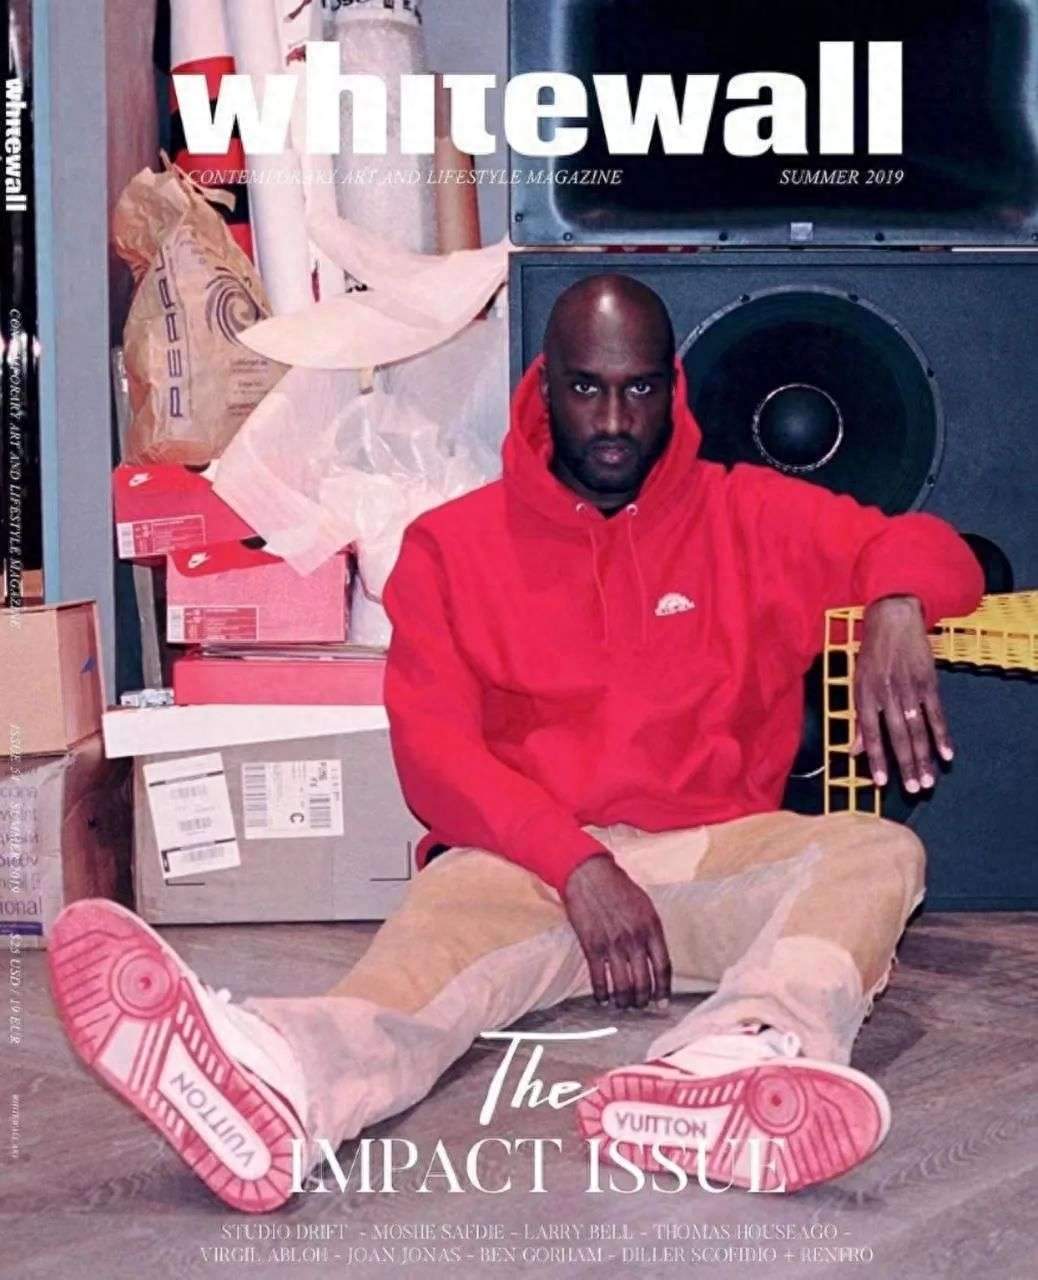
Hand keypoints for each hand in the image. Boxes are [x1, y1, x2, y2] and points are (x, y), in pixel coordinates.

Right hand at [561, 854, 671, 1010]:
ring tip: (622, 1005)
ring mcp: (613, 944)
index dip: (663, 990)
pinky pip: (599, 979)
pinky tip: (602, 999)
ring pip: (623, 986)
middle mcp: (635, 939)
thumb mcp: (645, 905)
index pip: (663, 968)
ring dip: (624, 1001)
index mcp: (652, 928)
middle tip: (640, 1006)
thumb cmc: (618, 886)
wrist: (589, 874)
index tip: (662, 1003)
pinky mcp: (592, 946)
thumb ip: (652, 931)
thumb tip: (655, 956)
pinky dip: (601, 993)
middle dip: (643, 1000)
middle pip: (644, 982)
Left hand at [852, 594, 952, 793]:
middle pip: (898, 737)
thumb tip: (854, 750)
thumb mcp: (857, 681)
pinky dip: (942, 735)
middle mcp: (887, 694)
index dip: (877, 760)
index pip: (872, 734)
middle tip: (913, 789)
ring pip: (918, 729)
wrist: (893, 618)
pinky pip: (936, 713)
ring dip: (923, 757)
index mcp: (865, 695)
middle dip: (905, 765)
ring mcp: (909, 688)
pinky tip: (946, 754)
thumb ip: (859, 717)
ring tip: (927, 780)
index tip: (883, 783)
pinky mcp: (928, 682)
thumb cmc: (871, 653)